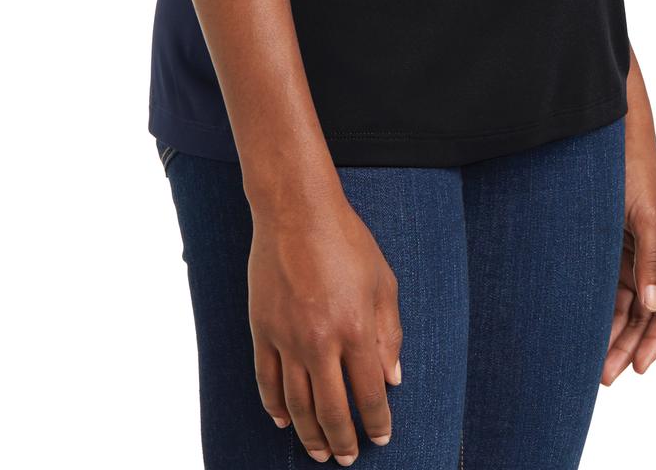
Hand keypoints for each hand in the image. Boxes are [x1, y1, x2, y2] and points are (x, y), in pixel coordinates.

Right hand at [249, 192, 402, 461]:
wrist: (296, 210)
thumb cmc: (346, 240)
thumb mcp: (383, 281)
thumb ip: (390, 334)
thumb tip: (393, 379)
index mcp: (357, 329)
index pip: (369, 394)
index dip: (377, 422)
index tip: (382, 436)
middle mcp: (321, 341)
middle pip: (332, 410)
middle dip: (343, 441)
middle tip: (348, 458)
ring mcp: (287, 338)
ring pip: (297, 405)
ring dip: (310, 434)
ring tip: (320, 452)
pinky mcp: (262, 330)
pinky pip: (267, 381)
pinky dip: (274, 407)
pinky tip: (284, 422)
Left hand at [602, 136, 655, 380]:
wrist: (611, 134)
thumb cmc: (634, 167)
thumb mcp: (645, 214)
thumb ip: (650, 261)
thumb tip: (653, 304)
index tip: (637, 368)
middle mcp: (655, 257)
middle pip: (646, 313)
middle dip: (628, 345)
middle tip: (605, 376)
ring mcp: (633, 252)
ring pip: (626, 304)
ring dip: (613, 331)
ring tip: (592, 361)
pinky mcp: (612, 244)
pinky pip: (610, 286)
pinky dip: (601, 307)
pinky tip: (586, 326)